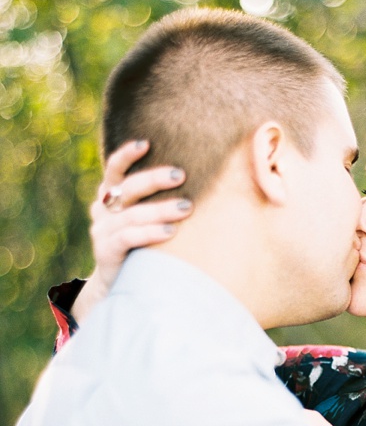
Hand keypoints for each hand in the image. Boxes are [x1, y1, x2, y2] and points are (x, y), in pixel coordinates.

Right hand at [71, 141, 192, 323]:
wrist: (119, 282)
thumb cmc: (143, 243)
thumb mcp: (144, 218)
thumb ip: (158, 200)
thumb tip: (202, 178)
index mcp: (110, 196)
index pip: (114, 169)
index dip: (126, 155)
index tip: (146, 143)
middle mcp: (103, 210)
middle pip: (127, 188)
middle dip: (154, 179)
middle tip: (181, 175)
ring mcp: (102, 231)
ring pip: (132, 214)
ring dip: (160, 209)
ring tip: (186, 207)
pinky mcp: (106, 251)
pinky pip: (128, 238)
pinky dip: (150, 233)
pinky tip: (170, 232)